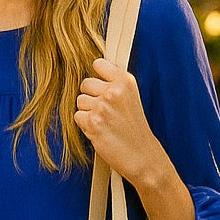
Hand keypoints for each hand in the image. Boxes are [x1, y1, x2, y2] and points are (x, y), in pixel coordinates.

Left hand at [75, 57, 167, 185]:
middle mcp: (114, 91)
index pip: (98, 64)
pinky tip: (100, 131)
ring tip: (104, 122)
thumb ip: (114, 83)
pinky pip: (77, 116)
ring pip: (80, 101)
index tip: (103, 89)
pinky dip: (85, 125)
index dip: (97, 78)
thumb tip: (92, 72)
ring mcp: (102, 106)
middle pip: (85, 83)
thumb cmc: (135, 129)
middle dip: (91, 97)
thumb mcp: (131, 97)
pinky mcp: (93, 122)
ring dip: (87, 112)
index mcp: (125, 81)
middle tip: (105, 111)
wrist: (142, 155)